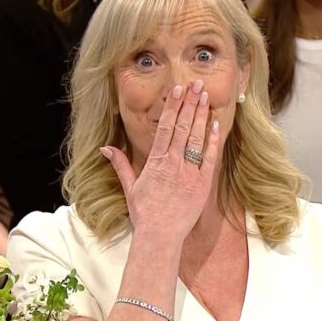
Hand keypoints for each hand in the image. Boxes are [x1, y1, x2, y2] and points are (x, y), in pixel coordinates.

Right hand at [101, 80, 219, 239]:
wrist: (160, 236)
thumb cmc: (145, 213)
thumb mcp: (130, 187)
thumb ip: (120, 165)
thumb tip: (105, 149)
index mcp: (155, 162)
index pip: (165, 128)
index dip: (173, 107)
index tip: (178, 90)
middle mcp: (173, 163)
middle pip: (183, 127)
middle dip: (191, 104)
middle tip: (197, 84)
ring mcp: (189, 173)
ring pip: (197, 138)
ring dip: (202, 116)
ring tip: (207, 97)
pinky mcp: (202, 184)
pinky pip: (210, 158)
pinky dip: (213, 141)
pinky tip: (216, 124)